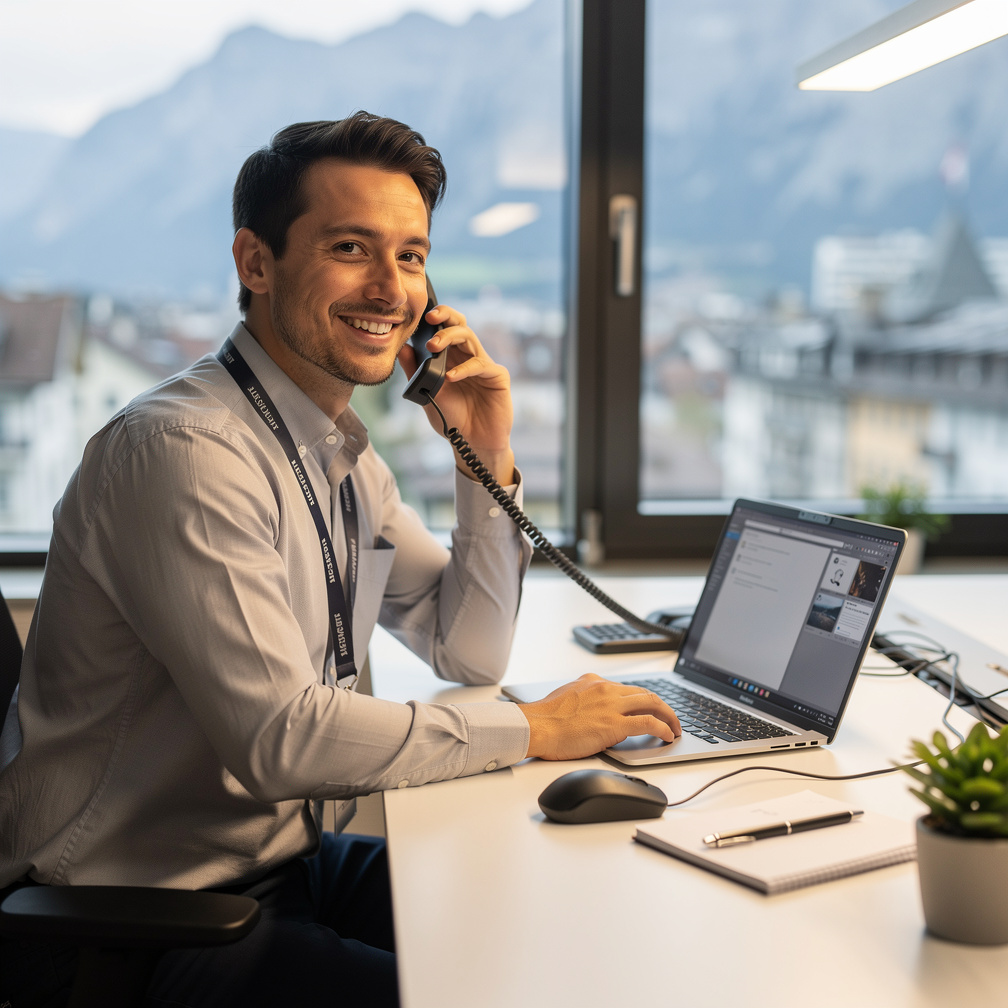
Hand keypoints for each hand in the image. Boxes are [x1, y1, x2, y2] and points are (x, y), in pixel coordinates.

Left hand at [398, 302, 515, 484]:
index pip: (446, 328)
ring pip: (469, 337)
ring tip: (433, 346)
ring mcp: (484, 365)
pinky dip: (464, 368)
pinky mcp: (497, 377)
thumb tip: (402, 348)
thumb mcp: (428, 395)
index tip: (420, 315)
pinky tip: (450, 377)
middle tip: (429, 320)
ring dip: (449, 337)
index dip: (436, 317)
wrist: (472, 445)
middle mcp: (468, 357)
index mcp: (452, 358)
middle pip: (460, 324)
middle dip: (445, 317)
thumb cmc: (452, 420)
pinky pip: (481, 365)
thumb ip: (416, 372)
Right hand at [519, 674, 681, 760]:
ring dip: (669, 716)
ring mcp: (611, 705)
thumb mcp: (567, 698)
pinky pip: (648, 723)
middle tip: (670, 718)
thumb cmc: (545, 719)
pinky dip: (663, 728)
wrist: (536, 727)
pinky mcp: (614, 724)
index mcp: (594, 682)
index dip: (643, 700)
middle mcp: (606, 689)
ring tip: (675, 728)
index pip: (627, 688)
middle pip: (645, 693)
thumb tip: (595, 714)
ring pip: (652, 703)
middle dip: (662, 705)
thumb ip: (585, 701)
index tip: (650, 708)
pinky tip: (668, 736)